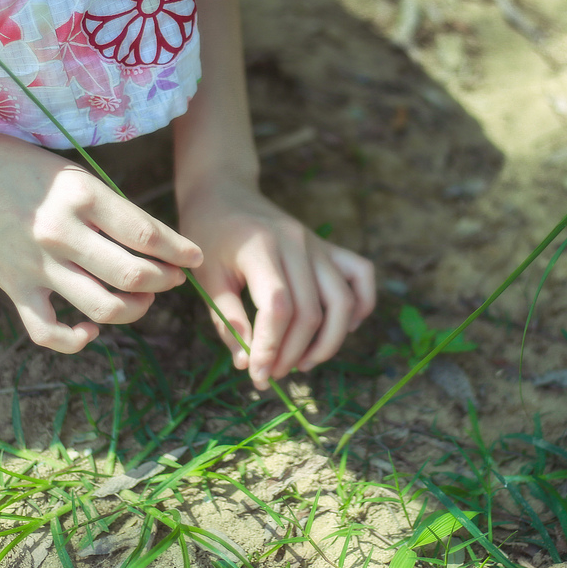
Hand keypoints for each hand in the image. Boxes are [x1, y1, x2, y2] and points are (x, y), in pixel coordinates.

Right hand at [0, 127, 202, 351]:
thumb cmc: (18, 167)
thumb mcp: (72, 174)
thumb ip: (109, 208)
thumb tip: (155, 242)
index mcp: (83, 196)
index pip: (147, 234)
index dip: (180, 250)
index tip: (193, 257)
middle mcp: (63, 233)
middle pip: (134, 275)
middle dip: (165, 281)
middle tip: (173, 278)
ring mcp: (37, 266)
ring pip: (103, 308)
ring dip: (135, 310)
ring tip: (142, 299)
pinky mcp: (14, 289)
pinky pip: (49, 333)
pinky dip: (76, 340)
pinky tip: (90, 330)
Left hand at [178, 180, 374, 388]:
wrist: (225, 193)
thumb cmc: (209, 235)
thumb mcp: (206, 277)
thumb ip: (227, 320)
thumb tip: (247, 364)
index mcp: (261, 247)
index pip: (278, 307)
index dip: (271, 346)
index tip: (257, 373)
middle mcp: (297, 243)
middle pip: (310, 311)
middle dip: (293, 353)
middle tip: (273, 374)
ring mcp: (317, 244)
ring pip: (342, 300)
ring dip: (329, 341)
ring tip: (303, 363)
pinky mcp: (329, 247)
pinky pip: (361, 276)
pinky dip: (360, 306)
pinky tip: (342, 329)